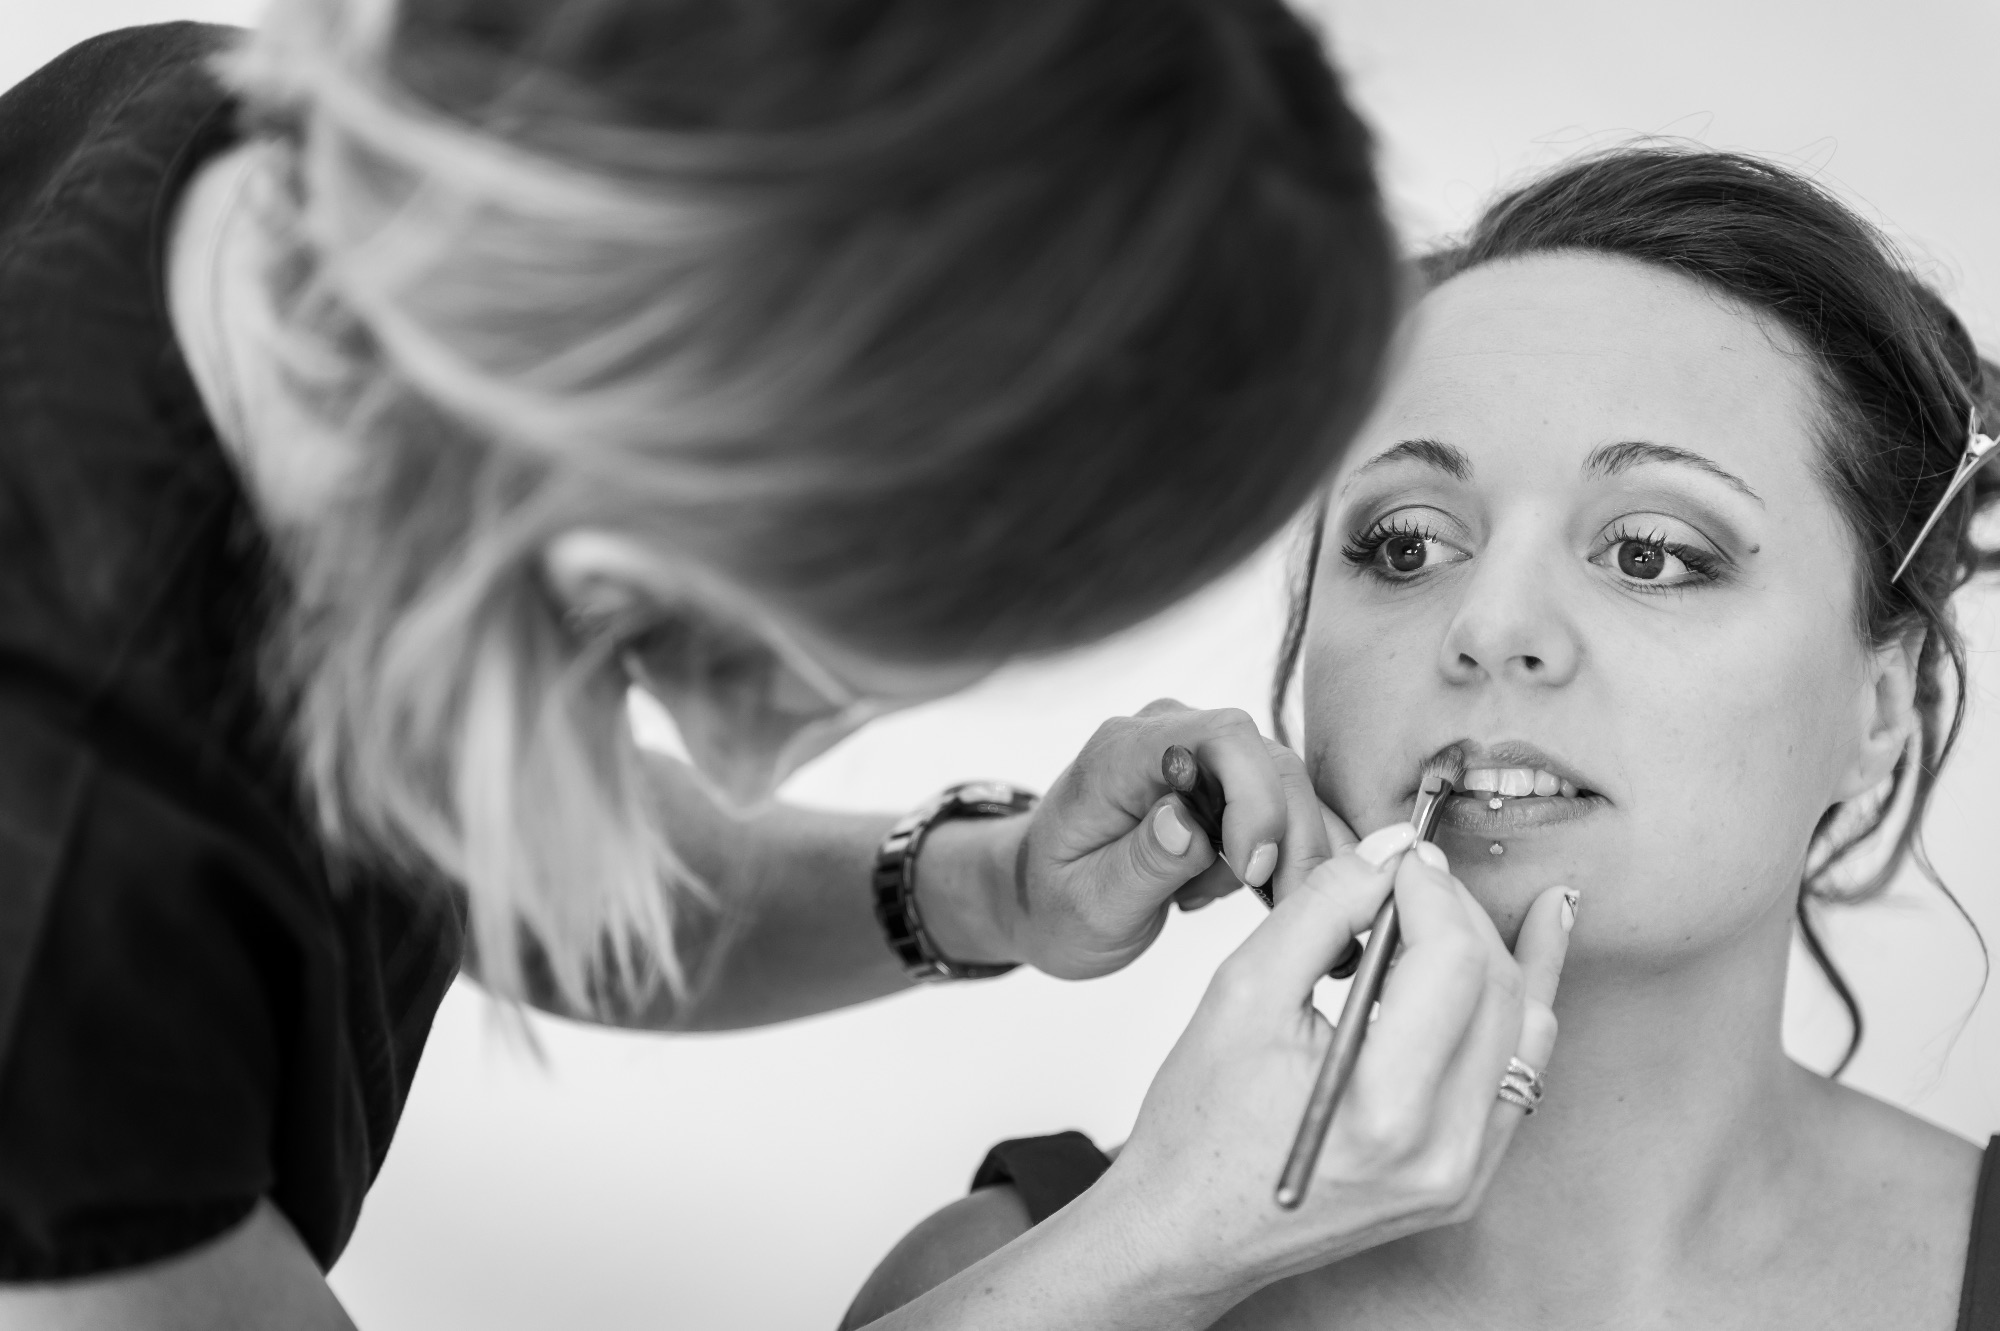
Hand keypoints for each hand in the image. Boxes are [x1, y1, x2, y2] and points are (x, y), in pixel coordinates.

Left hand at [1001, 700, 1345, 979]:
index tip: (1254, 871)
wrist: (1039, 893)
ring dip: (1287, 851)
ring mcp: (1195, 751)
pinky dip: (1277, 852)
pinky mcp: (1219, 777)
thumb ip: (1141, 862)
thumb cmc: (1054, 901)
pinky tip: (1227, 888)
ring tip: (1223, 901)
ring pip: (1283, 784)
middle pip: (1267, 761)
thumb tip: (1188, 822)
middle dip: (1291, 837)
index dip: (1256, 799)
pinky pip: (1276, 803)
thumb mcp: (1089, 905)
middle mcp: (1165, 735)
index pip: (1219, 738)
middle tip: (1284, 908)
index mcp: (1121, 754)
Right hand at [1095, 834, 1571, 1303]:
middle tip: (1406, 871)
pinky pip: (1520, 1071)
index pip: (1451, 961)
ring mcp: (1464, 1171)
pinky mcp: (1467, 1177)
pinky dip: (1522, 1001)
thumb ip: (1322, 910)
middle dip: (1455, 910)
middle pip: (1495, 986)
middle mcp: (1443, 1149)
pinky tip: (1540, 939)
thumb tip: (1388, 852)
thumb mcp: (1242, 992)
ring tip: (1460, 891)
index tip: (1396, 853)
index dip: (1430, 888)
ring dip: (1492, 946)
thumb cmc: (1198, 1123)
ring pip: (1523, 1023)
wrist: (1188, 1230)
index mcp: (1384, 1107)